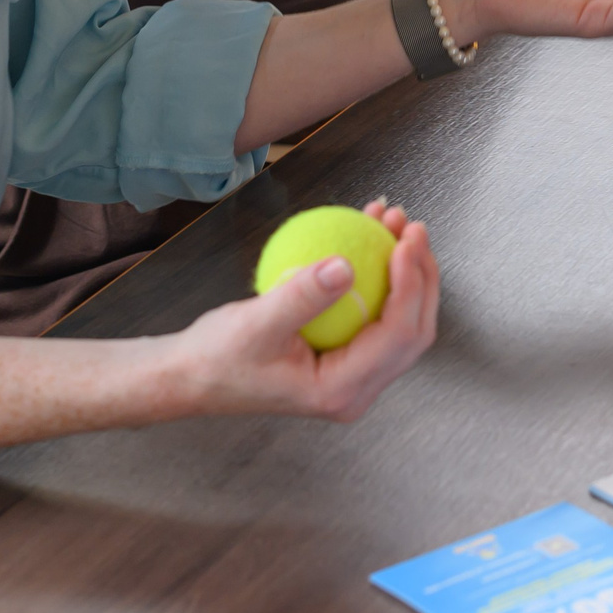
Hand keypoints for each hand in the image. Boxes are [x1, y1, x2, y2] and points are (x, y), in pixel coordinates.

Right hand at [162, 202, 438, 422]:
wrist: (192, 375)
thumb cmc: (218, 358)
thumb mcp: (255, 324)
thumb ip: (301, 298)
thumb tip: (345, 265)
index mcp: (342, 390)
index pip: (398, 335)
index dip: (412, 284)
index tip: (405, 240)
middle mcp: (357, 388)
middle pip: (412, 329)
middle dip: (420, 274)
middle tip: (411, 226)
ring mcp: (353, 374)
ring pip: (399, 318)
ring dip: (405, 270)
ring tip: (393, 221)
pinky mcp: (344, 354)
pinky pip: (375, 311)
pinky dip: (380, 274)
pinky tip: (368, 234)